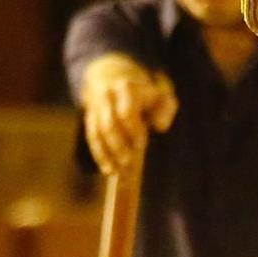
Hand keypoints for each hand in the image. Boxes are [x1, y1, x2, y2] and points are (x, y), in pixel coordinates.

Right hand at [81, 56, 177, 179]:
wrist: (119, 85)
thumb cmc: (148, 98)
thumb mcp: (162, 98)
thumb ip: (166, 110)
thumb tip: (160, 127)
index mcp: (127, 89)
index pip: (126, 112)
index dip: (132, 129)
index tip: (141, 144)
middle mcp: (108, 96)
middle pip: (109, 124)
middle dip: (118, 144)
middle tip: (128, 161)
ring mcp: (97, 107)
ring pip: (98, 132)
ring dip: (107, 153)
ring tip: (116, 171)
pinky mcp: (90, 119)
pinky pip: (92, 138)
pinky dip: (100, 154)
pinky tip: (108, 169)